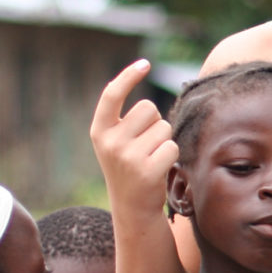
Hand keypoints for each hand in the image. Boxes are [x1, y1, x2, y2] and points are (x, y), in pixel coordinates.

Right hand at [89, 60, 177, 209]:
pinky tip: (159, 169)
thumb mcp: (117, 142)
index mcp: (99, 130)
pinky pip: (172, 146)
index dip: (128, 77)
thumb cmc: (130, 168)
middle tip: (147, 146)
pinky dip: (171, 156)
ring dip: (164, 140)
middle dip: (155, 122)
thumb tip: (142, 88)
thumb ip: (125, 120)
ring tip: (152, 159)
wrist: (132, 208)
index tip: (145, 63)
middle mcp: (109, 141)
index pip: (111, 94)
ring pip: (163, 127)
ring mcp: (127, 156)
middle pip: (149, 108)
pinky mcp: (146, 170)